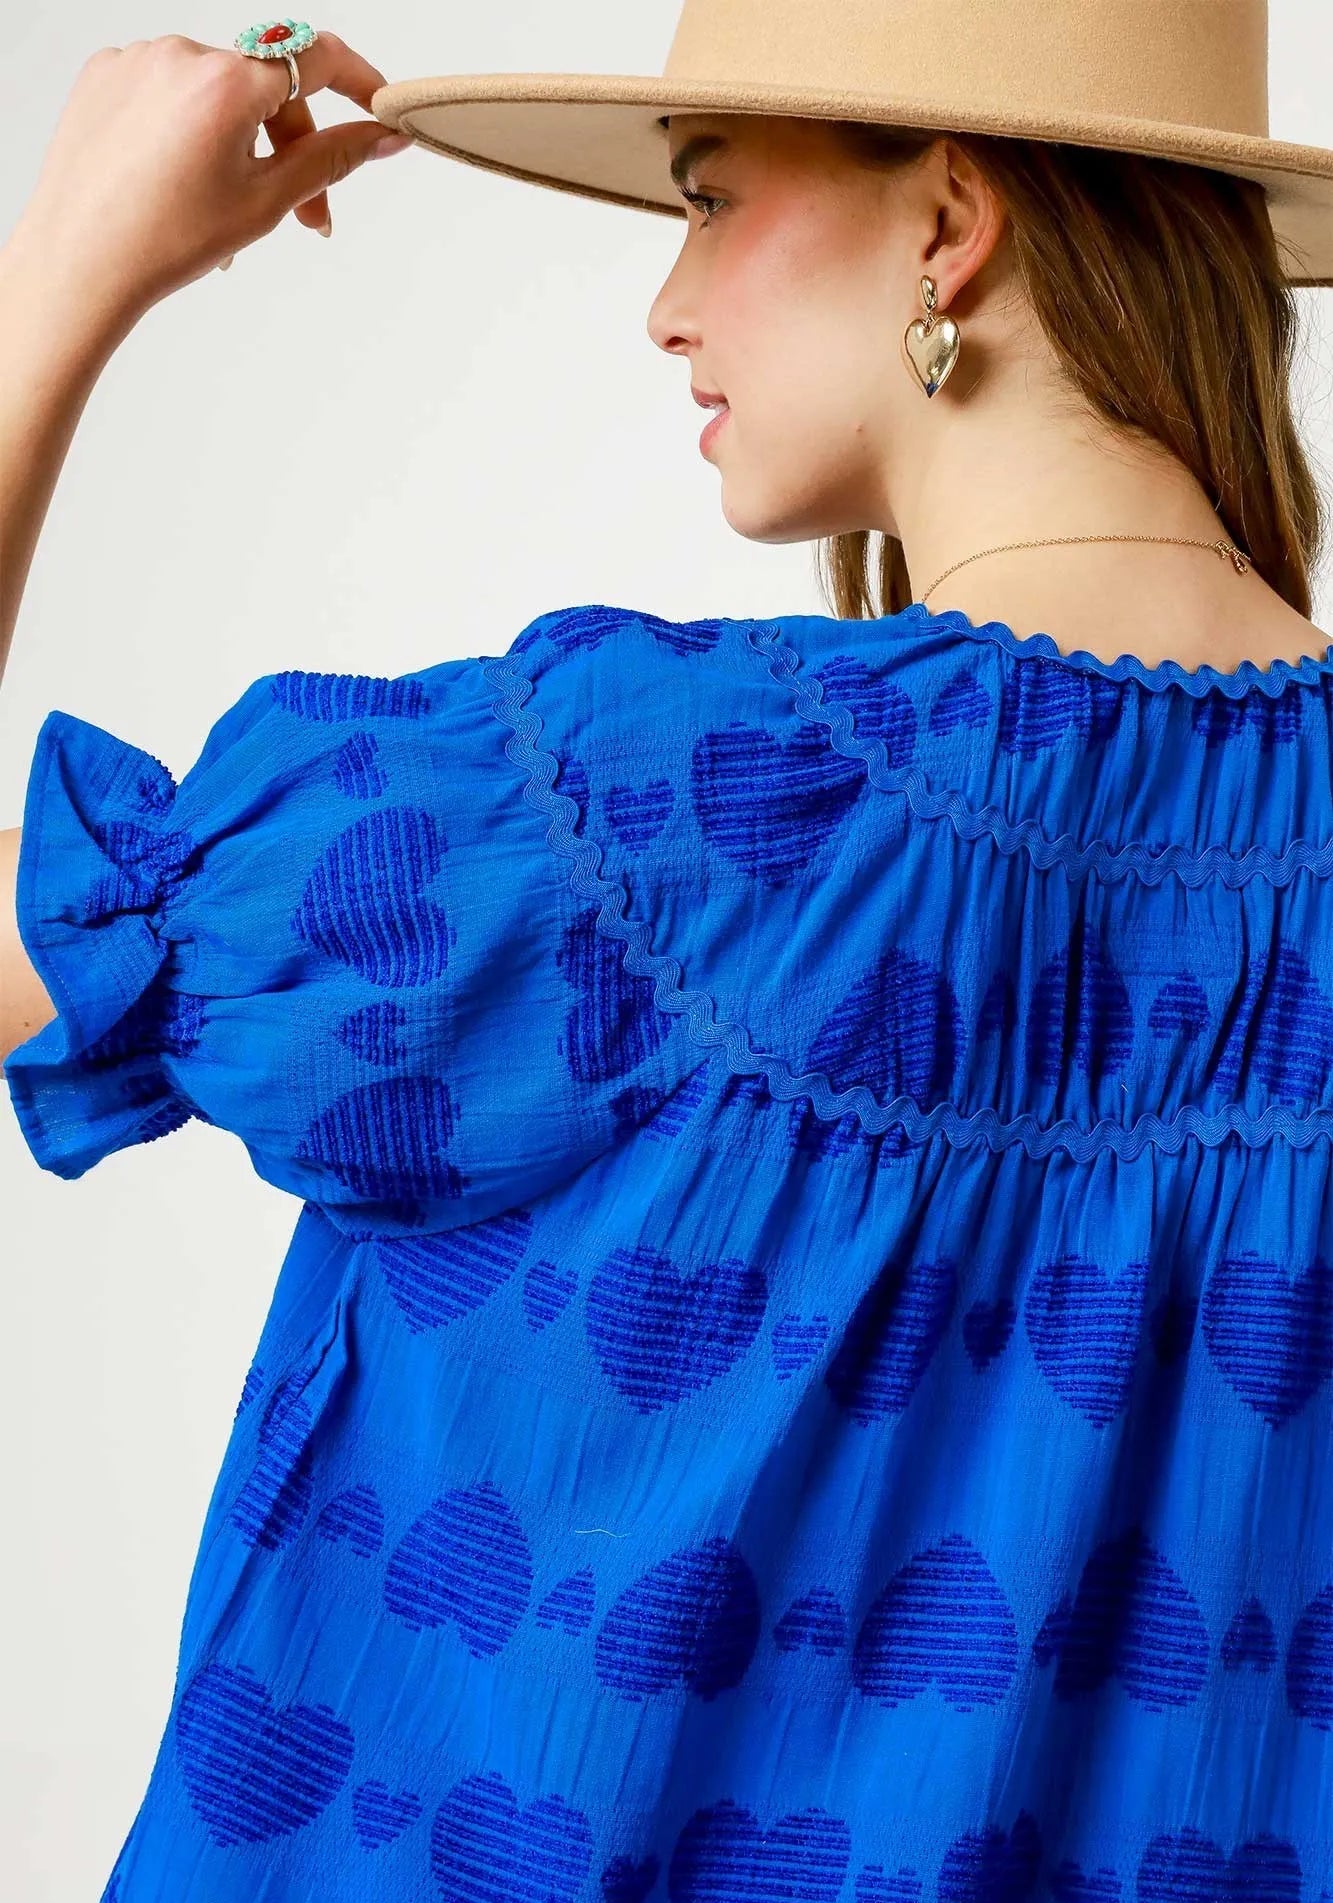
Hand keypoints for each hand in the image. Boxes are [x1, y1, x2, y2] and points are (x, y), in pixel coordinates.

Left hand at [8, 31, 409, 330]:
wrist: (80, 262)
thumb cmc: (164, 241)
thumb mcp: (266, 202)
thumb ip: (331, 159)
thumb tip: (381, 135)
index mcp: (228, 83)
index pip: (317, 58)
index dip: (360, 81)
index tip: (380, 105)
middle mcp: (183, 55)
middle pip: (266, 87)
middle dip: (293, 147)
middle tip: (307, 216)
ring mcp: (139, 59)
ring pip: (218, 92)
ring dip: (240, 140)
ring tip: (228, 204)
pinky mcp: (107, 73)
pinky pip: (170, 90)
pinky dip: (189, 128)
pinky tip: (180, 178)